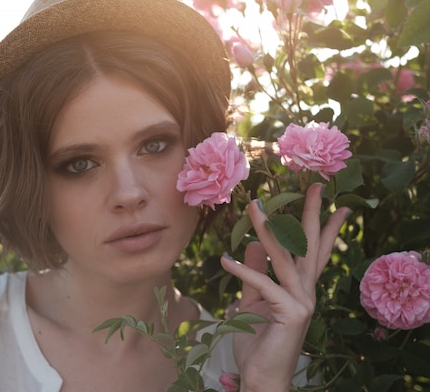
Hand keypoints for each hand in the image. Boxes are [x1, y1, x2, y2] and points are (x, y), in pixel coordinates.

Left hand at [220, 183, 349, 391]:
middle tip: (317, 186)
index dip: (324, 226)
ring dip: (268, 230)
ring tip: (254, 206)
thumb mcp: (252, 301)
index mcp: (300, 288)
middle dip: (313, 215)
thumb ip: (254, 274)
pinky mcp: (291, 313)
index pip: (314, 251)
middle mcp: (306, 291)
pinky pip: (263, 285)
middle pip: (310, 246)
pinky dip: (243, 271)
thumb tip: (250, 246)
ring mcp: (302, 302)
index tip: (333, 202)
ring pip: (284, 258)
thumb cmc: (257, 341)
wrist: (260, 377)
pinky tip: (224, 259)